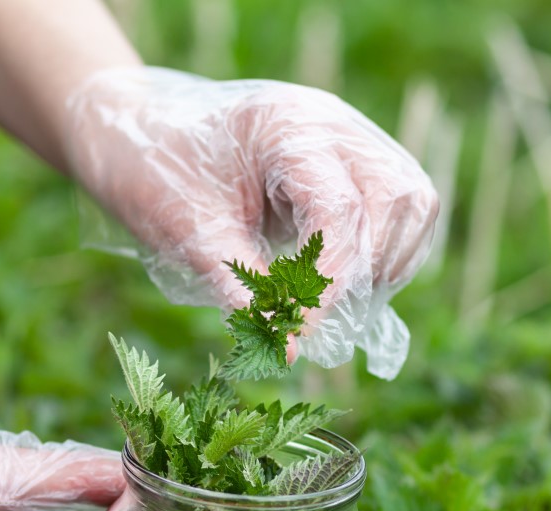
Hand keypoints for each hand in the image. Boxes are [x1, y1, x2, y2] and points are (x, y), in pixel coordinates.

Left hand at [65, 67, 439, 378]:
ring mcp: (350, 136)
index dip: (327, 282)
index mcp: (287, 127)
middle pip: (398, 198)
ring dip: (386, 260)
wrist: (137, 128)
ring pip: (413, 200)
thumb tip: (285, 346)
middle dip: (367, 269)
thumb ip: (243, 286)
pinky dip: (383, 250)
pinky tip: (341, 279)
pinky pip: (401, 204)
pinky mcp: (354, 159)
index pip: (340, 210)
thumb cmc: (156, 171)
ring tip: (333, 300)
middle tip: (317, 315)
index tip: (297, 333)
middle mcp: (332, 123)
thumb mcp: (189, 231)